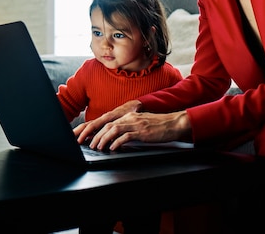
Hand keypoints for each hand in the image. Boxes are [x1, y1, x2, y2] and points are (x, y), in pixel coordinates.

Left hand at [75, 102, 191, 150]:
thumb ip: (130, 127)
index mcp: (129, 116)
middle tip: (90, 145)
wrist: (174, 123)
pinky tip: (113, 148)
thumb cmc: (160, 126)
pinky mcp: (142, 131)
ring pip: (114, 130)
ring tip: (98, 147)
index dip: (98, 130)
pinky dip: (117, 142)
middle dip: (96, 136)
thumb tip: (119, 136)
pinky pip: (126, 136)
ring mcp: (136, 124)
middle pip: (108, 125)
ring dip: (104, 139)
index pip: (109, 122)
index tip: (90, 137)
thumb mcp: (142, 123)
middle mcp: (130, 118)